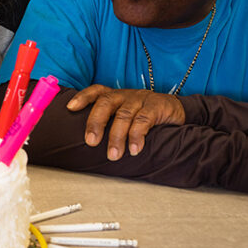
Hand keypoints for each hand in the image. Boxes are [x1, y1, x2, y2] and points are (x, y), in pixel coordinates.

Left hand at [67, 84, 185, 159]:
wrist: (177, 110)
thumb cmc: (144, 115)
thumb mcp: (125, 114)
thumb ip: (110, 122)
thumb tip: (87, 142)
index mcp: (115, 96)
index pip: (96, 91)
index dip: (83, 97)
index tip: (70, 108)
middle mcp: (125, 95)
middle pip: (106, 103)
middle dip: (96, 122)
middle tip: (91, 142)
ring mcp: (141, 99)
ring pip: (124, 115)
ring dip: (117, 137)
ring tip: (113, 156)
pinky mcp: (156, 106)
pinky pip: (144, 120)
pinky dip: (137, 136)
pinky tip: (134, 150)